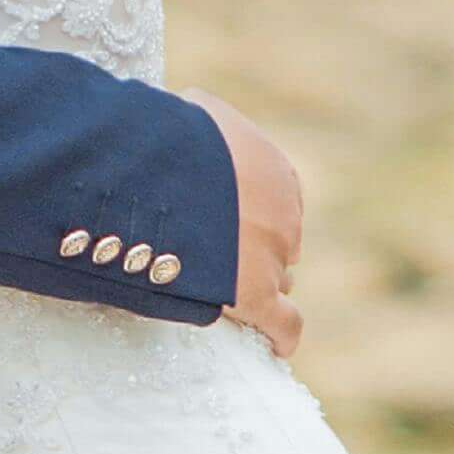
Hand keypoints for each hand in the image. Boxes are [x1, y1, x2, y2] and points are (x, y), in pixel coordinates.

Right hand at [183, 87, 304, 360]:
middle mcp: (285, 214)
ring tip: (234, 296)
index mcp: (275, 171)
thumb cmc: (174, 136)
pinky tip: (278, 344)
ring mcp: (275, 257)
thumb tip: (187, 108)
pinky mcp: (258, 296)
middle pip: (281, 243)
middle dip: (260, 250)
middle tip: (225, 258)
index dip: (255, 215)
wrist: (169, 173)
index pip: (278, 201)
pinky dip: (282, 335)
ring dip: (263, 286)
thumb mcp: (196, 114)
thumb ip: (204, 124)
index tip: (233, 223)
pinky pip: (283, 324)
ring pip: (279, 280)